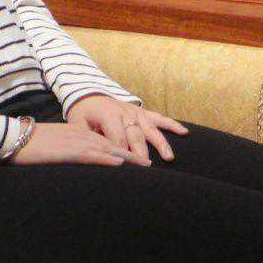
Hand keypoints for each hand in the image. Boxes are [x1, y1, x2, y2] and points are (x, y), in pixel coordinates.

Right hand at [8, 122, 134, 166]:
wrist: (12, 137)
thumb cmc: (27, 145)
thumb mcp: (51, 147)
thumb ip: (64, 152)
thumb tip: (71, 162)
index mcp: (76, 132)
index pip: (104, 141)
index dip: (122, 150)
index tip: (136, 159)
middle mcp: (81, 134)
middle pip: (112, 144)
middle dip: (132, 154)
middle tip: (149, 164)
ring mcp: (77, 141)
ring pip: (109, 149)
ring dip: (128, 158)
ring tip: (145, 167)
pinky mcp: (70, 150)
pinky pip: (94, 154)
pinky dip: (109, 159)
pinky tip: (121, 165)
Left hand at [65, 95, 187, 163]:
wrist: (90, 94)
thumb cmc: (84, 114)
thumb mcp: (77, 123)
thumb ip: (84, 137)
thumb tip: (87, 153)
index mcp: (108, 115)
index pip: (116, 137)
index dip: (121, 152)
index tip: (127, 167)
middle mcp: (125, 112)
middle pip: (135, 135)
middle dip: (141, 152)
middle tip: (147, 168)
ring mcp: (136, 112)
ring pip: (151, 128)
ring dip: (160, 143)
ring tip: (169, 157)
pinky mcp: (143, 112)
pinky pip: (159, 118)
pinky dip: (172, 124)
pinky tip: (184, 132)